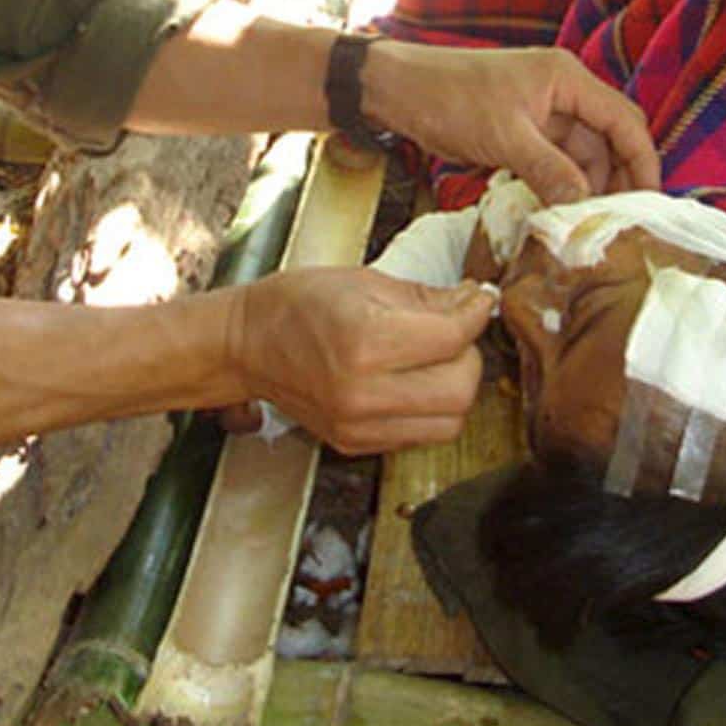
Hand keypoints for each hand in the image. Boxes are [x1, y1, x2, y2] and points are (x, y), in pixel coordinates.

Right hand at [223, 268, 494, 453]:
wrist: (246, 344)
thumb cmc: (298, 304)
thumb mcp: (365, 281)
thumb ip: (427, 298)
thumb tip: (474, 303)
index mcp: (364, 341)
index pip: (452, 337)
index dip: (476, 313)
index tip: (479, 299)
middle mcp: (362, 393)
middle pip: (461, 390)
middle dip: (468, 355)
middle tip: (454, 331)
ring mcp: (357, 425)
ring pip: (450, 423)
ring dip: (454, 388)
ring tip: (434, 360)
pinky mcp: (355, 445)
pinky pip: (420, 435)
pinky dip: (429, 410)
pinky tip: (411, 382)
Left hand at [363, 41, 659, 204]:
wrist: (395, 88)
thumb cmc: (448, 98)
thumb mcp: (505, 138)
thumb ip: (551, 171)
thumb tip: (586, 208)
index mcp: (567, 79)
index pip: (625, 121)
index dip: (643, 162)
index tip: (649, 204)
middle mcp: (562, 90)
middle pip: (609, 138)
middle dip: (618, 178)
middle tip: (619, 223)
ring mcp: (542, 110)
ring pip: (582, 153)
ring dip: (585, 187)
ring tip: (585, 226)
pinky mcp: (522, 129)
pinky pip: (555, 159)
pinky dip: (559, 184)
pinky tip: (558, 212)